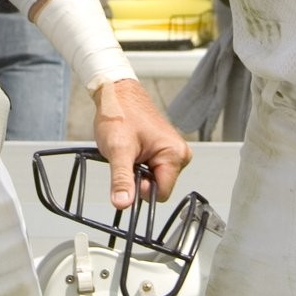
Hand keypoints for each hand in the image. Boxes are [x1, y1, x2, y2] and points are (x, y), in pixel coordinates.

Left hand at [91, 77, 191, 207]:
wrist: (116, 92)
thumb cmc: (120, 112)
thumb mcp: (117, 149)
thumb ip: (121, 179)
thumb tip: (123, 203)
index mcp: (175, 154)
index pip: (161, 193)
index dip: (141, 189)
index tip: (129, 171)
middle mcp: (179, 153)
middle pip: (158, 187)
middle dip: (138, 178)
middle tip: (127, 157)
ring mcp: (172, 151)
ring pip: (153, 179)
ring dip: (137, 170)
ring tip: (129, 150)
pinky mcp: (163, 150)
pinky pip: (151, 169)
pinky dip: (138, 164)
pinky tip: (132, 149)